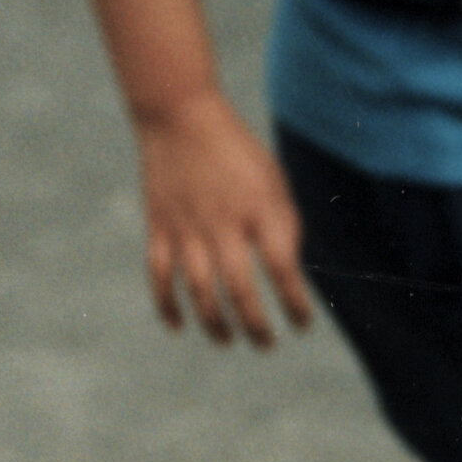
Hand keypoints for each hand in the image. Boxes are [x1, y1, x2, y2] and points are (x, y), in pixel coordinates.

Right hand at [135, 91, 311, 346]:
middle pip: (241, 290)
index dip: (295, 304)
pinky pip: (160, 276)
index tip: (302, 323)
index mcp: (259, 209)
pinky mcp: (159, 228)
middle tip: (266, 344)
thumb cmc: (236, 153)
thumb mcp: (273, 182)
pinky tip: (179, 326)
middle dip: (256, 326)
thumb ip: (283, 227)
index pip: (283, 269)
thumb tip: (287, 275)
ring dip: (214, 324)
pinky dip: (167, 305)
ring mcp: (188, 228)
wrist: (180, 116)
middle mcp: (224, 223)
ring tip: (227, 340)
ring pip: (200, 291)